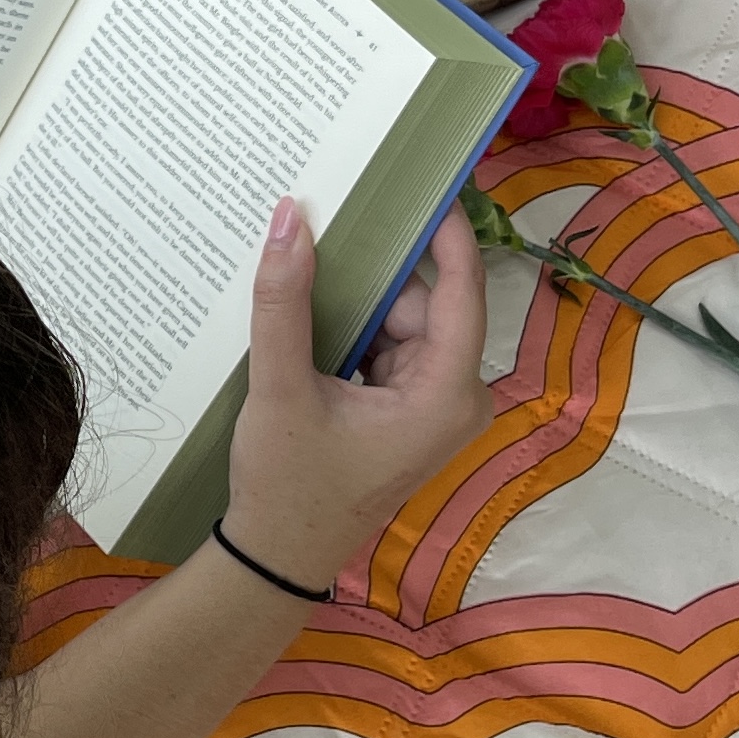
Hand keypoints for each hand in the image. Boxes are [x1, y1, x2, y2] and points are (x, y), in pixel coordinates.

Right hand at [219, 200, 488, 593]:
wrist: (276, 557)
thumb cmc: (288, 484)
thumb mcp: (281, 388)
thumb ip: (285, 302)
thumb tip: (292, 217)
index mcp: (445, 395)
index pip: (462, 292)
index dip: (447, 233)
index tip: (425, 180)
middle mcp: (454, 397)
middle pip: (424, 303)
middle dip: (378, 268)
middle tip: (331, 218)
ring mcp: (432, 404)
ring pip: (402, 321)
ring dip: (359, 299)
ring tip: (308, 265)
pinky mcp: (406, 409)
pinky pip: (388, 346)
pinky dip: (354, 327)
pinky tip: (311, 310)